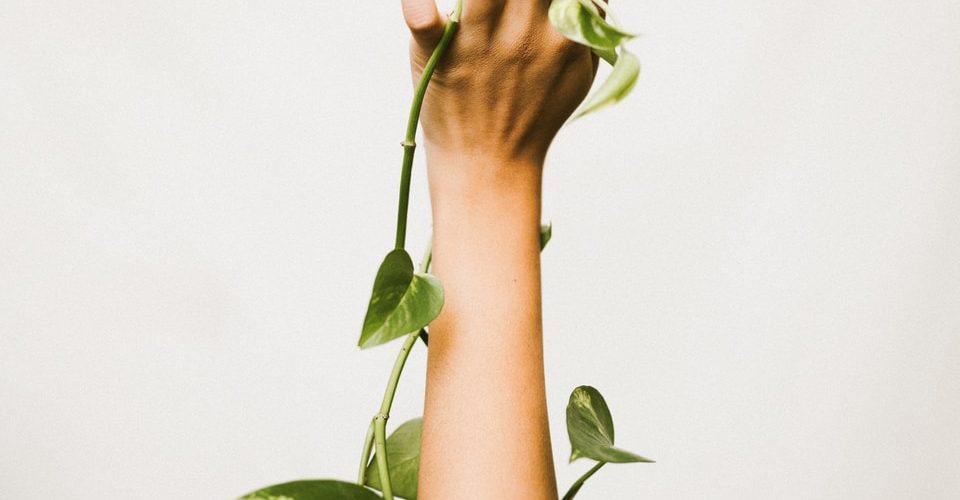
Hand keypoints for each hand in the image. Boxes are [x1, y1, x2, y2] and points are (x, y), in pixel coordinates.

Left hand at [401, 0, 595, 167]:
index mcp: (563, 37)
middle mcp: (524, 34)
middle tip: (511, 8)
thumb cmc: (533, 117)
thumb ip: (588, 32)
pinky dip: (417, 6)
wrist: (490, 166)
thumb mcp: (577, 77)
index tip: (542, 4)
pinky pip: (422, 20)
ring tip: (480, 6)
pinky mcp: (438, 54)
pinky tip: (418, 2)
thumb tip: (592, 0)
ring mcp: (479, 43)